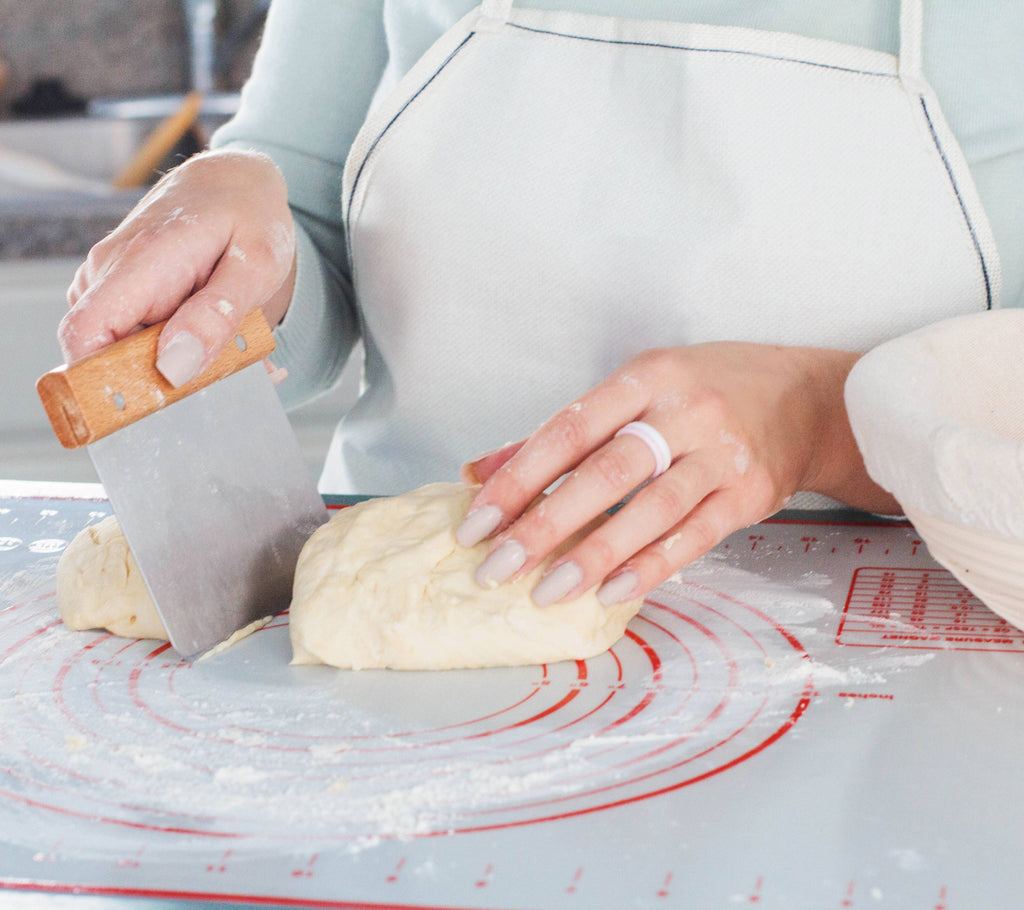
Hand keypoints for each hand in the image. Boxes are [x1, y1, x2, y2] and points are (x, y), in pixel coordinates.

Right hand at [59, 149, 296, 385]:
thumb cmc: (250, 215)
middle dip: (159, 380)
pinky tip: (214, 339)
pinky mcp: (123, 290)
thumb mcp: (256, 263)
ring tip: (229, 351)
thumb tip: (174, 365)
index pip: (85, 336)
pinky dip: (174, 349)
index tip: (150, 405)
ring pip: (123, 349)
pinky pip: (135, 335)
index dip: (102, 381)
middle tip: (223, 376)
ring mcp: (112, 280)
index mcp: (139, 264)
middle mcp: (110, 272)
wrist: (237, 181)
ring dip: (173, 365)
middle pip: (105, 353)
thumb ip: (217, 315)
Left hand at [457, 343, 898, 605]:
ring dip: (593, 554)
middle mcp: (683, 411)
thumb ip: (563, 433)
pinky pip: (694, 535)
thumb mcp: (638, 389)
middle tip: (496, 568)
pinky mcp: (750, 495)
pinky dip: (652, 566)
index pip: (568, 429)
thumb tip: (482, 472)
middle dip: (543, 524)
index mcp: (645, 377)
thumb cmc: (706, 391)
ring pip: (650, 508)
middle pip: (605, 471)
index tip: (476, 522)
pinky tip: (611, 592)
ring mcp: (721, 454)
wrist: (808, 398)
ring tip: (545, 592)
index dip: (517, 478)